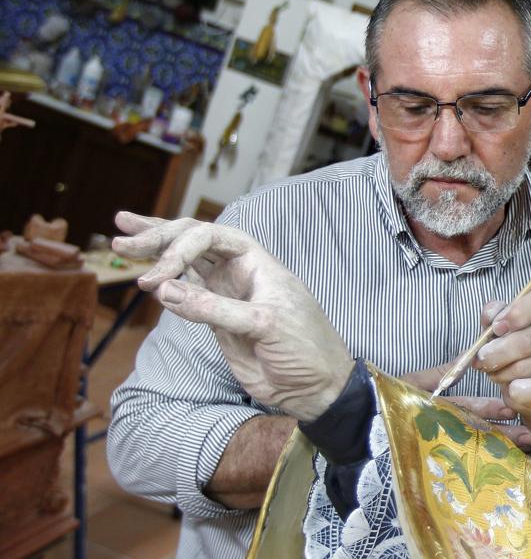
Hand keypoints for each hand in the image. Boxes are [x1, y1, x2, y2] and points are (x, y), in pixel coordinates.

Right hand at [112, 211, 353, 421]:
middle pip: (195, 242)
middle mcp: (240, 274)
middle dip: (159, 237)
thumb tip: (164, 291)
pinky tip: (148, 280)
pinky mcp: (216, 320)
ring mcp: (226, 296)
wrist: (315, 387)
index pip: (215, 236)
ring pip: (186, 265)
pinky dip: (166, 287)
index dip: (184, 244)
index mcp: (258, 264)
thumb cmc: (305, 347)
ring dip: (156, 254)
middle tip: (122, 238)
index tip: (161, 274)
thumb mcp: (266, 324)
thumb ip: (215, 309)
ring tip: (122, 243)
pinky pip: (186, 296)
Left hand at [400, 363, 530, 450]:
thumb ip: (442, 373)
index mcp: (442, 409)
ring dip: (500, 445)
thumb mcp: (417, 382)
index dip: (492, 408)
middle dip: (505, 432)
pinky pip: (463, 457)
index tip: (512, 409)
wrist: (367, 422)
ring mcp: (442, 443)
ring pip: (476, 444)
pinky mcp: (437, 456)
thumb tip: (467, 359)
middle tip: (529, 435)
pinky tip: (502, 461)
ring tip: (525, 444)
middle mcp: (445, 428)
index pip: (473, 408)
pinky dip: (482, 459)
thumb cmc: (389, 400)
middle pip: (480, 429)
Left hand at [472, 289, 530, 417]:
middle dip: (498, 352)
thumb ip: (493, 315)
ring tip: (495, 372)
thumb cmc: (514, 347)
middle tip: (482, 359)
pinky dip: (517, 391)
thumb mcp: (500, 325)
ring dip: (502, 372)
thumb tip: (491, 318)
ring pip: (527, 366)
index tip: (496, 327)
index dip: (518, 312)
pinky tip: (511, 388)